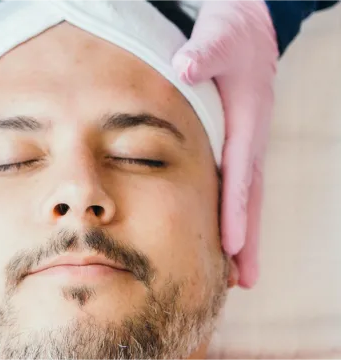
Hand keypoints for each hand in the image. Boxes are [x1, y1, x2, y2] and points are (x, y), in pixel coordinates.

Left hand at [172, 0, 278, 287]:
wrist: (246, 28)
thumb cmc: (229, 33)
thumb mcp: (216, 37)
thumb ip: (203, 54)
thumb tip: (185, 68)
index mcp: (245, 119)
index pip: (240, 173)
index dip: (234, 211)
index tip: (229, 247)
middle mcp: (249, 138)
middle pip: (249, 197)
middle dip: (246, 239)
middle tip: (242, 280)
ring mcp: (244, 144)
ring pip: (244, 197)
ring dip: (242, 235)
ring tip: (236, 274)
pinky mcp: (235, 144)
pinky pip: (235, 185)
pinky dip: (233, 214)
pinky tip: (223, 236)